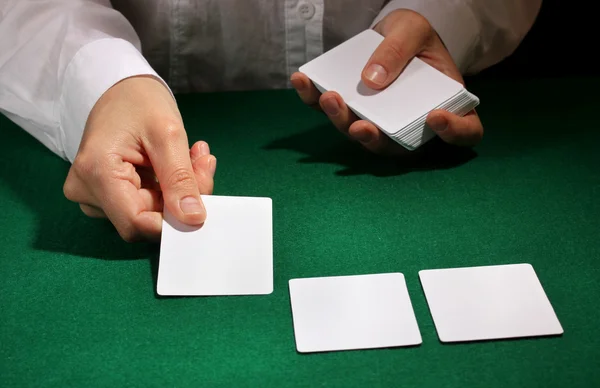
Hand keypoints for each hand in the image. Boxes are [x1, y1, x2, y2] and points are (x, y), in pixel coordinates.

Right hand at [63, 75, 215, 241]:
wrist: (120, 88)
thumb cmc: (139, 101)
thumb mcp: (168, 134)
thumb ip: (181, 178)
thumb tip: (193, 219)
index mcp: (96, 173)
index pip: (136, 223)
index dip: (173, 221)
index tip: (203, 197)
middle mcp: (87, 191)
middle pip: (144, 218)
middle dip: (181, 198)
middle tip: (203, 162)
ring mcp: (94, 194)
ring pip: (149, 212)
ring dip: (179, 190)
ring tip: (194, 156)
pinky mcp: (106, 194)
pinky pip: (145, 204)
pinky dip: (169, 188)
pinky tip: (181, 162)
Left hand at [291, 9, 482, 154]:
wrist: (392, 33)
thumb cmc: (415, 36)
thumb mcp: (413, 30)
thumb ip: (399, 50)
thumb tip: (372, 79)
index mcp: (446, 105)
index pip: (465, 131)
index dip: (455, 133)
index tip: (436, 118)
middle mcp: (412, 123)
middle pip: (399, 145)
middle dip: (375, 138)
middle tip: (360, 125)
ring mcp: (381, 122)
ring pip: (363, 135)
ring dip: (342, 121)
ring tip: (328, 96)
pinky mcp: (353, 111)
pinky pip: (333, 112)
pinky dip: (313, 100)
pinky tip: (302, 80)